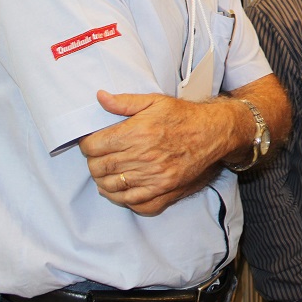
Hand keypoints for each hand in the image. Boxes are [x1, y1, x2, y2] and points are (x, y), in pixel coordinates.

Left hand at [80, 91, 240, 214]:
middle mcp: (143, 157)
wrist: (214, 133)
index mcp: (137, 133)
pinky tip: (120, 188)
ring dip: (103, 180)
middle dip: (94, 162)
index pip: (94, 146)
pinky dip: (121, 198)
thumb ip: (124, 102)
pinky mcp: (164, 192)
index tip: (93, 142)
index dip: (88, 144)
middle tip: (100, 156)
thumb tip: (99, 97)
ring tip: (109, 171)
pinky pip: (132, 203)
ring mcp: (154, 178)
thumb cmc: (184, 117)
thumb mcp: (155, 101)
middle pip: (99, 168)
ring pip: (111, 187)